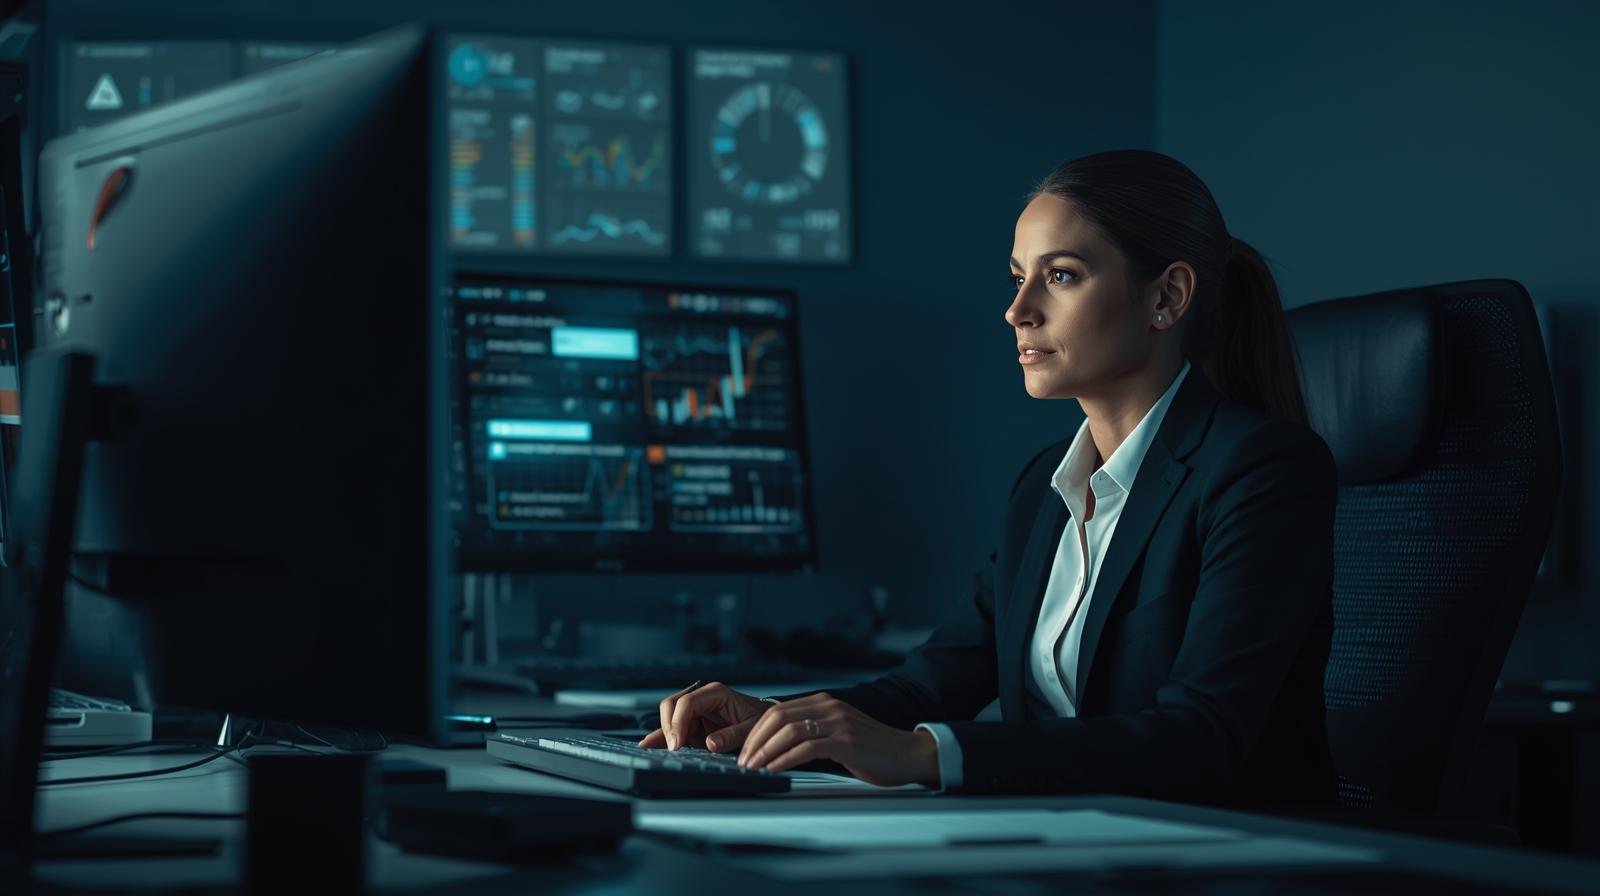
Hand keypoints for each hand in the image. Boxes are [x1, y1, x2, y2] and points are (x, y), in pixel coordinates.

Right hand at [637, 681, 767, 752]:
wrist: (765, 723)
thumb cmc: (759, 720)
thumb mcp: (751, 728)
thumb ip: (732, 735)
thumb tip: (710, 743)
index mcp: (715, 693)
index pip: (687, 702)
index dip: (678, 722)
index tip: (677, 744)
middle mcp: (702, 698)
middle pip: (672, 705)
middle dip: (668, 726)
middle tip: (672, 748)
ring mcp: (695, 711)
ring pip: (669, 716)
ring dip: (663, 732)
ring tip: (653, 748)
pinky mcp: (693, 724)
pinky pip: (673, 728)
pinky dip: (663, 737)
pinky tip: (650, 744)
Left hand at [737, 692, 940, 787]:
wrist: (908, 754)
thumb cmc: (873, 749)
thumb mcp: (838, 733)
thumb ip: (812, 733)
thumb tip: (777, 748)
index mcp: (824, 703)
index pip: (777, 711)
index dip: (755, 731)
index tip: (743, 750)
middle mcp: (829, 707)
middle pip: (778, 717)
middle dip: (754, 741)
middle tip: (742, 761)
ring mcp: (838, 722)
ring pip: (789, 731)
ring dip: (765, 751)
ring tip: (753, 768)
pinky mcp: (846, 741)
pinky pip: (806, 748)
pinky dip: (784, 760)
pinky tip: (774, 770)